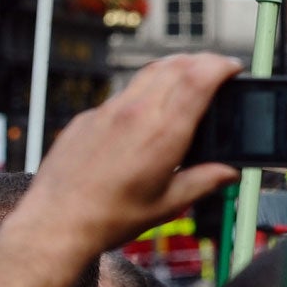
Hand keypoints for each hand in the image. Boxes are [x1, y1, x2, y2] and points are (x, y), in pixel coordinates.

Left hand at [14, 52, 241, 261]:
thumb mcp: (166, 205)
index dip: (222, 66)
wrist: (53, 226)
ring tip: (187, 80)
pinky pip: (122, 93)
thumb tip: (228, 172)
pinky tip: (145, 112)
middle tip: (217, 70)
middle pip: (178, 64)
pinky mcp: (87, 118)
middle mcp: (136, 113)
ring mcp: (108, 112)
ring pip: (149, 72)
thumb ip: (203, 182)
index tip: (234, 69)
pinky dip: (144, 91)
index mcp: (163, 133)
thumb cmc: (107, 219)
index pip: (200, 78)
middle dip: (203, 61)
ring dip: (175, 69)